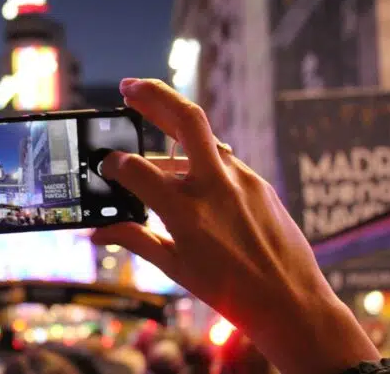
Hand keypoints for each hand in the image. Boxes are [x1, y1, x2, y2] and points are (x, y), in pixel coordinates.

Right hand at [91, 79, 377, 373]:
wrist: (291, 303)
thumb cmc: (229, 291)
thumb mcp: (175, 267)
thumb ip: (134, 240)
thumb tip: (98, 233)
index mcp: (187, 213)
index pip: (138, 169)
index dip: (115, 164)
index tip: (107, 164)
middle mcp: (216, 188)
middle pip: (185, 119)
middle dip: (153, 94)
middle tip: (128, 86)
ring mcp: (242, 180)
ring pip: (203, 141)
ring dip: (173, 135)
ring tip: (151, 140)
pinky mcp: (260, 183)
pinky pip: (223, 161)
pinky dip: (201, 162)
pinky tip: (191, 175)